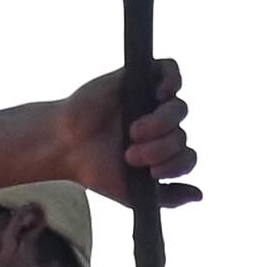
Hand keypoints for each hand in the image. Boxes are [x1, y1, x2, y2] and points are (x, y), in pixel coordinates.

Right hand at [64, 58, 196, 209]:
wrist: (66, 146)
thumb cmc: (97, 169)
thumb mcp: (134, 194)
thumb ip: (168, 197)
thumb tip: (200, 195)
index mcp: (163, 151)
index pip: (187, 157)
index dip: (175, 166)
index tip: (151, 174)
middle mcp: (161, 126)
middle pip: (181, 135)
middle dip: (161, 149)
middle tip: (131, 155)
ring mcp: (151, 100)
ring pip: (178, 108)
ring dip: (162, 124)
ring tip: (134, 132)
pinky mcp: (140, 77)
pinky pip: (170, 69)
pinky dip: (172, 80)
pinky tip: (161, 95)